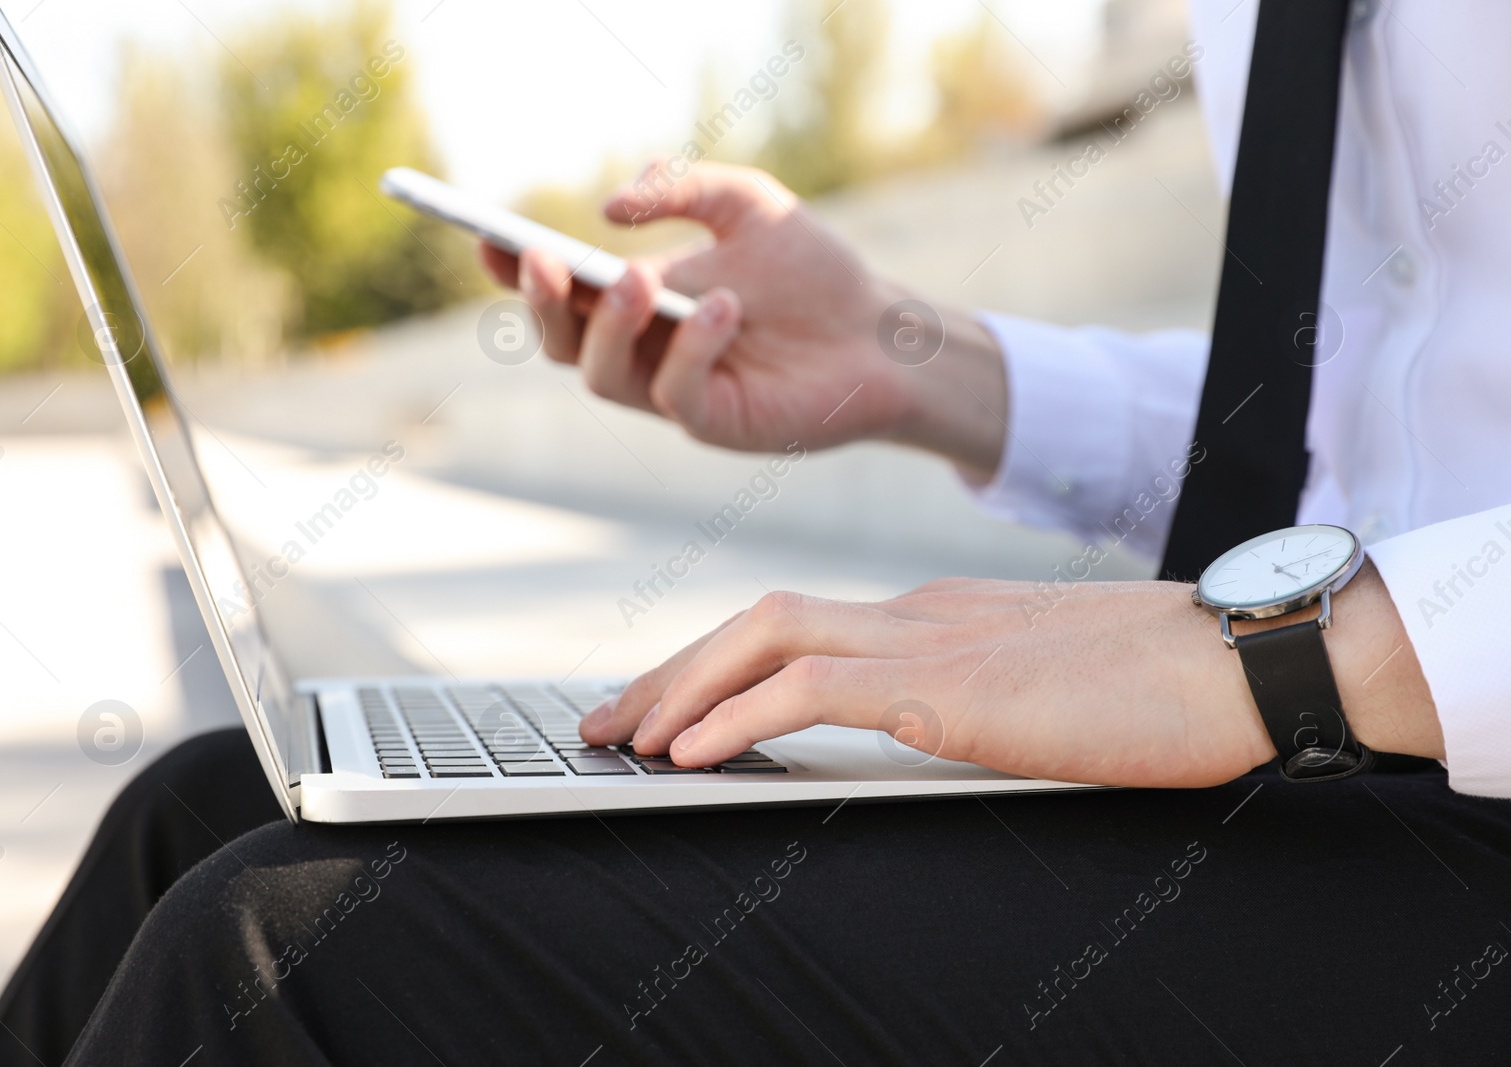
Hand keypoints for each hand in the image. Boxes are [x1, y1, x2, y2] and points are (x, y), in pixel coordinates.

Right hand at [479, 161, 1008, 475]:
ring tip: (641, 279)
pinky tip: (723, 310)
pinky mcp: (717, 422)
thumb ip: (679, 188)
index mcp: (634, 298)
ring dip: (611, 325)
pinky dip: (690, 351)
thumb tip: (608, 212)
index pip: (558, 290)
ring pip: (602, 375)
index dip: (513, 269)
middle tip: (546, 259)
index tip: (487, 235)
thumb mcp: (746, 201)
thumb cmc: (812, 270)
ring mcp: (673, 392)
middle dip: (543, 302)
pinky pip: (677, 396)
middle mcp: (641, 350)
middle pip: (559, 341)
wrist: (880, 330)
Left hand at [578, 568, 1442, 787]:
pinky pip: (813, 688)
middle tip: (608, 720)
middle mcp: (916, 614)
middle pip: (756, 620)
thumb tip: (929, 729)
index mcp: (933, 615)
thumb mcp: (1040, 687)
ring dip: (683, 687)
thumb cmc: (1160, 683)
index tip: (664, 706)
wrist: (1240, 658)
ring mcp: (931, 640)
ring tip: (627, 737)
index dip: (714, 663)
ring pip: (767, 638)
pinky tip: (692, 752)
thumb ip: (973, 695)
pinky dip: (741, 715)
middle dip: (671, 669)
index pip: (794, 624)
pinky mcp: (951, 685)